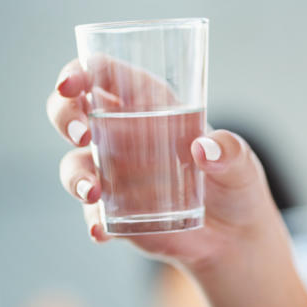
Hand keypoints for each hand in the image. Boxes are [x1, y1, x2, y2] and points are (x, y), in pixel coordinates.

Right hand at [45, 57, 282, 270]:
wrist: (235, 236)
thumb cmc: (236, 182)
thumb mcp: (242, 163)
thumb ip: (231, 152)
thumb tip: (203, 148)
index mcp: (152, 104)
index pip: (105, 74)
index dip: (81, 71)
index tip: (71, 84)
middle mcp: (125, 134)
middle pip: (73, 110)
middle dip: (64, 115)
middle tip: (81, 134)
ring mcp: (115, 173)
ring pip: (75, 163)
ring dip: (75, 176)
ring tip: (94, 193)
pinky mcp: (115, 210)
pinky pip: (91, 212)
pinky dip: (92, 219)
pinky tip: (103, 230)